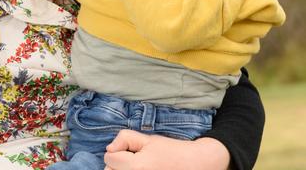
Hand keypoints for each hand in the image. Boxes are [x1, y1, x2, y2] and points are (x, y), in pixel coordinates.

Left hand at [103, 130, 229, 169]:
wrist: (196, 165)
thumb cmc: (171, 151)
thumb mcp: (148, 139)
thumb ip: (125, 138)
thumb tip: (109, 149)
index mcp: (137, 166)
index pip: (109, 159)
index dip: (117, 151)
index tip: (130, 151)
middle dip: (117, 164)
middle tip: (134, 160)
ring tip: (138, 167)